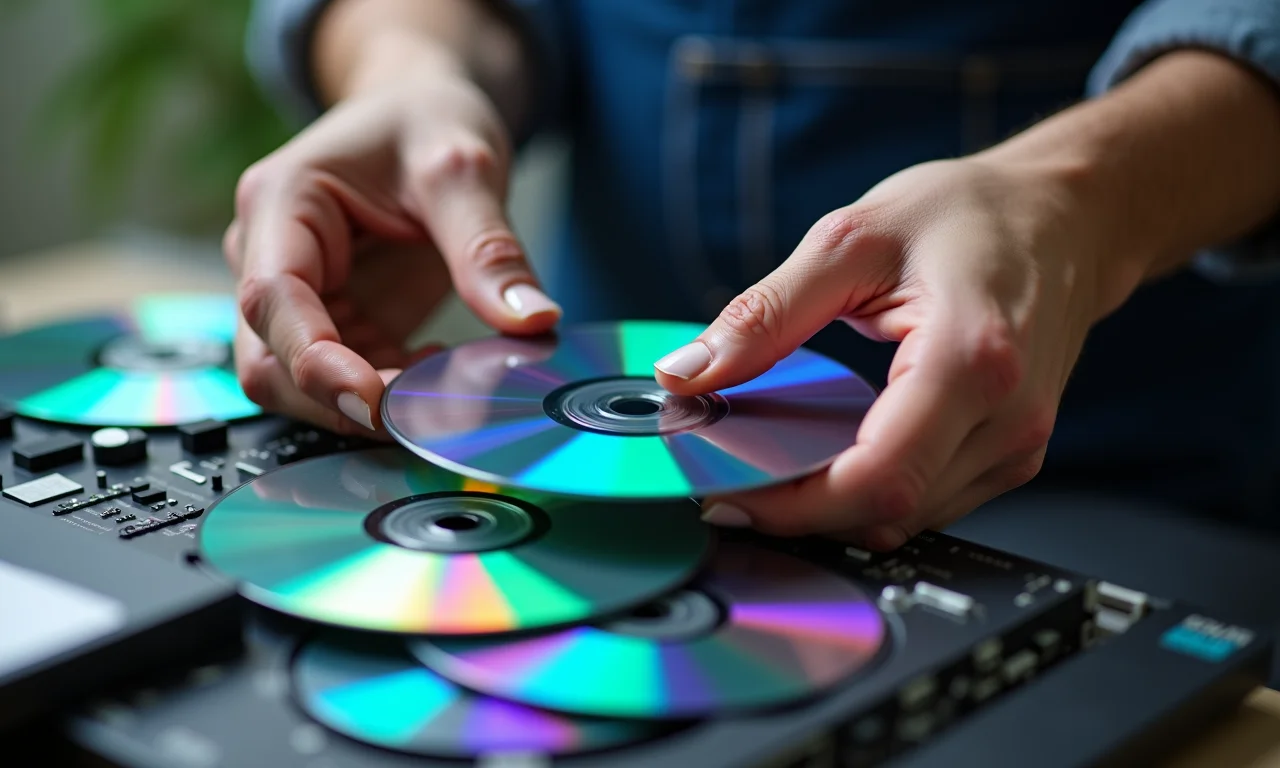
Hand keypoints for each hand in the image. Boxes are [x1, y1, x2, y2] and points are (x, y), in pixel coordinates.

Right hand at [224, 54, 559, 435]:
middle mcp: (269, 253)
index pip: (273, 299)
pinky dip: (392, 394)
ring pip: (301, 385)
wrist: (424, 113)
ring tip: (444, 387)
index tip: (374, 399)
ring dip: (367, 405)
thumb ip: (487, 247)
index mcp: (281, 201)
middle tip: (424, 412)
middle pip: (271, 360)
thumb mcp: (464, 167)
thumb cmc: (427, 119)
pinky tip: (442, 372)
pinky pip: (349, 382)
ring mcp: (300, 296)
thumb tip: (531, 321)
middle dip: (338, 399)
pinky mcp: (337, 322)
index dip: (314, 361)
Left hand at [654, 156, 1146, 549]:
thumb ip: (765, 314)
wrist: (1065, 218)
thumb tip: (689, 373)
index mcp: (970, 360)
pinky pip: (927, 501)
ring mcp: (1016, 445)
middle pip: (885, 510)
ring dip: (830, 507)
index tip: (728, 491)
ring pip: (905, 518)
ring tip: (770, 467)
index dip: (792, 504)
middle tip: (729, 480)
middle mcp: (1006, 418)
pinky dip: (867, 492)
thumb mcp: (850, 240)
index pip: (875, 476)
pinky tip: (827, 459)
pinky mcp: (1011, 454)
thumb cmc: (972, 216)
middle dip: (798, 511)